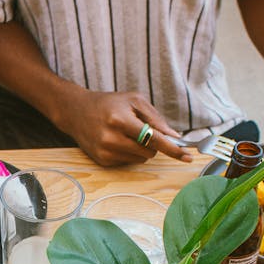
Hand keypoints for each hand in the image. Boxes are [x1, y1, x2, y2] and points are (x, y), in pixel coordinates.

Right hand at [52, 89, 189, 166]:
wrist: (76, 112)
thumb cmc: (109, 103)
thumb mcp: (133, 100)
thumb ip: (155, 118)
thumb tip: (174, 136)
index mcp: (120, 119)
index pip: (154, 138)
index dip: (173, 149)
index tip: (188, 156)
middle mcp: (111, 138)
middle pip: (149, 151)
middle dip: (153, 144)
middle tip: (143, 131)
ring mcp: (105, 151)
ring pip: (140, 159)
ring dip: (142, 149)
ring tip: (127, 135)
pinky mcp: (101, 160)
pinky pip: (128, 162)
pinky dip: (129, 153)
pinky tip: (117, 141)